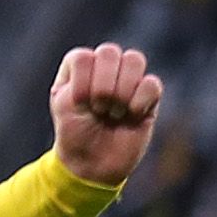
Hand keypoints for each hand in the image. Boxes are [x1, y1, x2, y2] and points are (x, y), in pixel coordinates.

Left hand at [48, 43, 162, 187]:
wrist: (94, 165)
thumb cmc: (74, 135)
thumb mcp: (64, 107)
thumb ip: (76, 80)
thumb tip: (97, 60)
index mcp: (80, 68)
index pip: (83, 57)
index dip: (81, 81)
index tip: (78, 104)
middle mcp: (105, 68)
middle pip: (109, 52)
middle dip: (101, 86)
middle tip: (97, 110)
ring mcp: (128, 79)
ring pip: (134, 60)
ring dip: (121, 91)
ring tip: (113, 113)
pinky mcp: (149, 96)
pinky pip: (152, 83)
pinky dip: (140, 101)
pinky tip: (132, 116)